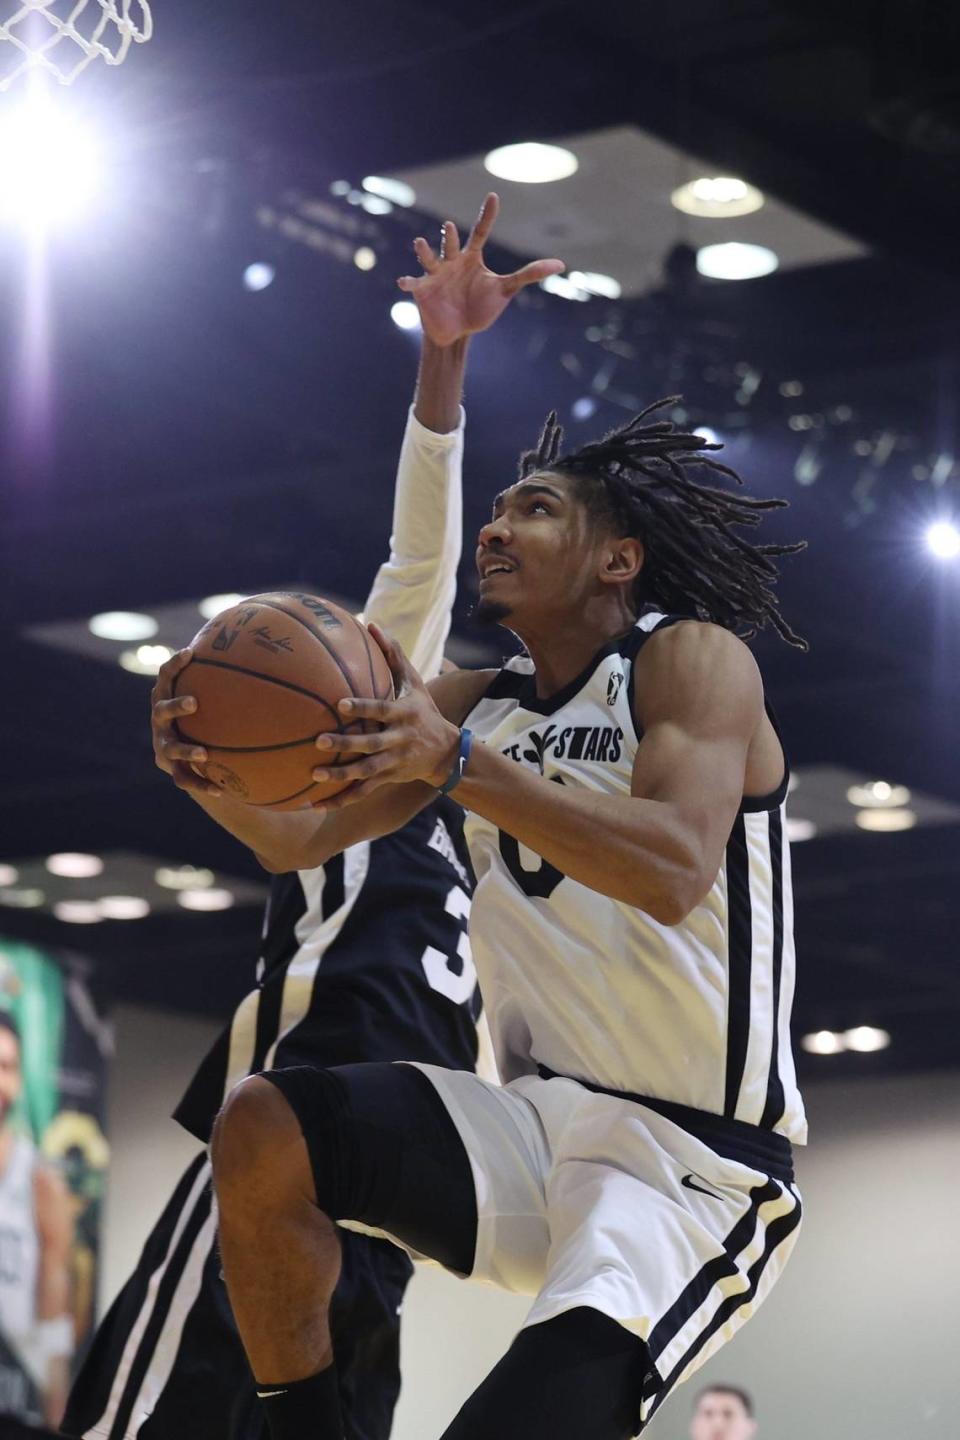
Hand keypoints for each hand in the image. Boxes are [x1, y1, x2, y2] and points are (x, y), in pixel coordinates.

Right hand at [150, 649, 220, 796]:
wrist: (191, 751)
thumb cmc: (207, 713)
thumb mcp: (213, 694)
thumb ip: (228, 673)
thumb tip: (257, 642)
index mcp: (167, 696)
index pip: (165, 677)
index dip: (174, 665)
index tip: (190, 654)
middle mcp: (160, 720)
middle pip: (161, 710)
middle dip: (176, 706)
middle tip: (195, 702)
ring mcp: (163, 745)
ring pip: (170, 749)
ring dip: (186, 750)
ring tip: (205, 754)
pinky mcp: (171, 769)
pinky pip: (183, 779)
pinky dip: (200, 784)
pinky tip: (219, 791)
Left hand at [312, 625, 459, 807]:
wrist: (448, 753)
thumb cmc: (424, 711)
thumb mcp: (415, 683)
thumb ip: (393, 655)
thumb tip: (371, 624)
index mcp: (404, 715)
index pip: (382, 710)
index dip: (364, 708)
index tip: (340, 705)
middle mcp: (399, 740)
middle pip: (370, 744)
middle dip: (346, 745)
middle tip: (318, 741)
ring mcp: (394, 763)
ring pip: (366, 772)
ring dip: (341, 776)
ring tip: (315, 775)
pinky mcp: (389, 779)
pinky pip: (362, 792)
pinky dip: (340, 799)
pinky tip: (315, 804)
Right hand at [398, 192, 564, 347]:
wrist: (458, 332)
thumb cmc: (480, 307)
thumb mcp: (506, 290)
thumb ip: (528, 275)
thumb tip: (561, 264)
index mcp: (472, 258)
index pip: (480, 231)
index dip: (487, 215)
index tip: (493, 197)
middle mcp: (452, 261)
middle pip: (451, 244)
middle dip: (448, 237)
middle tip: (449, 228)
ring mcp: (436, 274)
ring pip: (429, 259)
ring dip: (424, 252)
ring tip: (420, 244)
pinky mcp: (423, 290)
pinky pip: (414, 283)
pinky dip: (409, 282)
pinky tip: (404, 282)